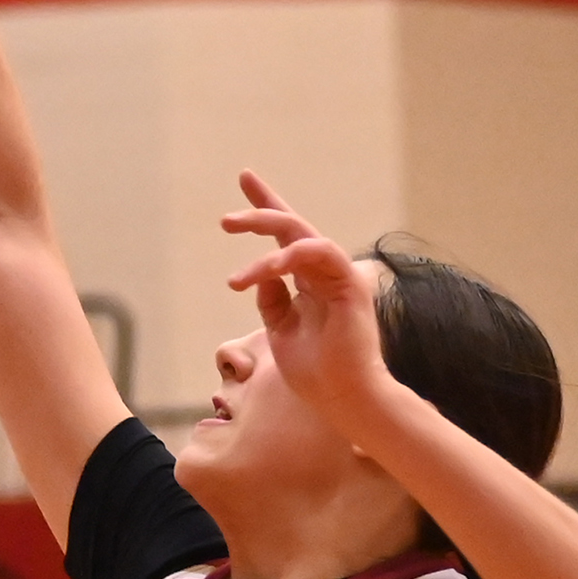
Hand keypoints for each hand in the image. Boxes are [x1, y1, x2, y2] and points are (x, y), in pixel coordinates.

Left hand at [222, 170, 391, 433]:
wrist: (344, 401)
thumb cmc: (316, 374)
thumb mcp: (281, 332)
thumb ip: (272, 301)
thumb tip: (260, 276)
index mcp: (310, 282)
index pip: (286, 237)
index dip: (266, 205)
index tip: (244, 178)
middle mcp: (326, 273)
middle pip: (293, 225)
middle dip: (259, 213)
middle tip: (226, 221)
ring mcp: (340, 276)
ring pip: (301, 236)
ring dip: (266, 243)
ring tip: (236, 278)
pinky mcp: (351, 284)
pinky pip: (320, 252)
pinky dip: (291, 256)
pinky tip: (266, 271)